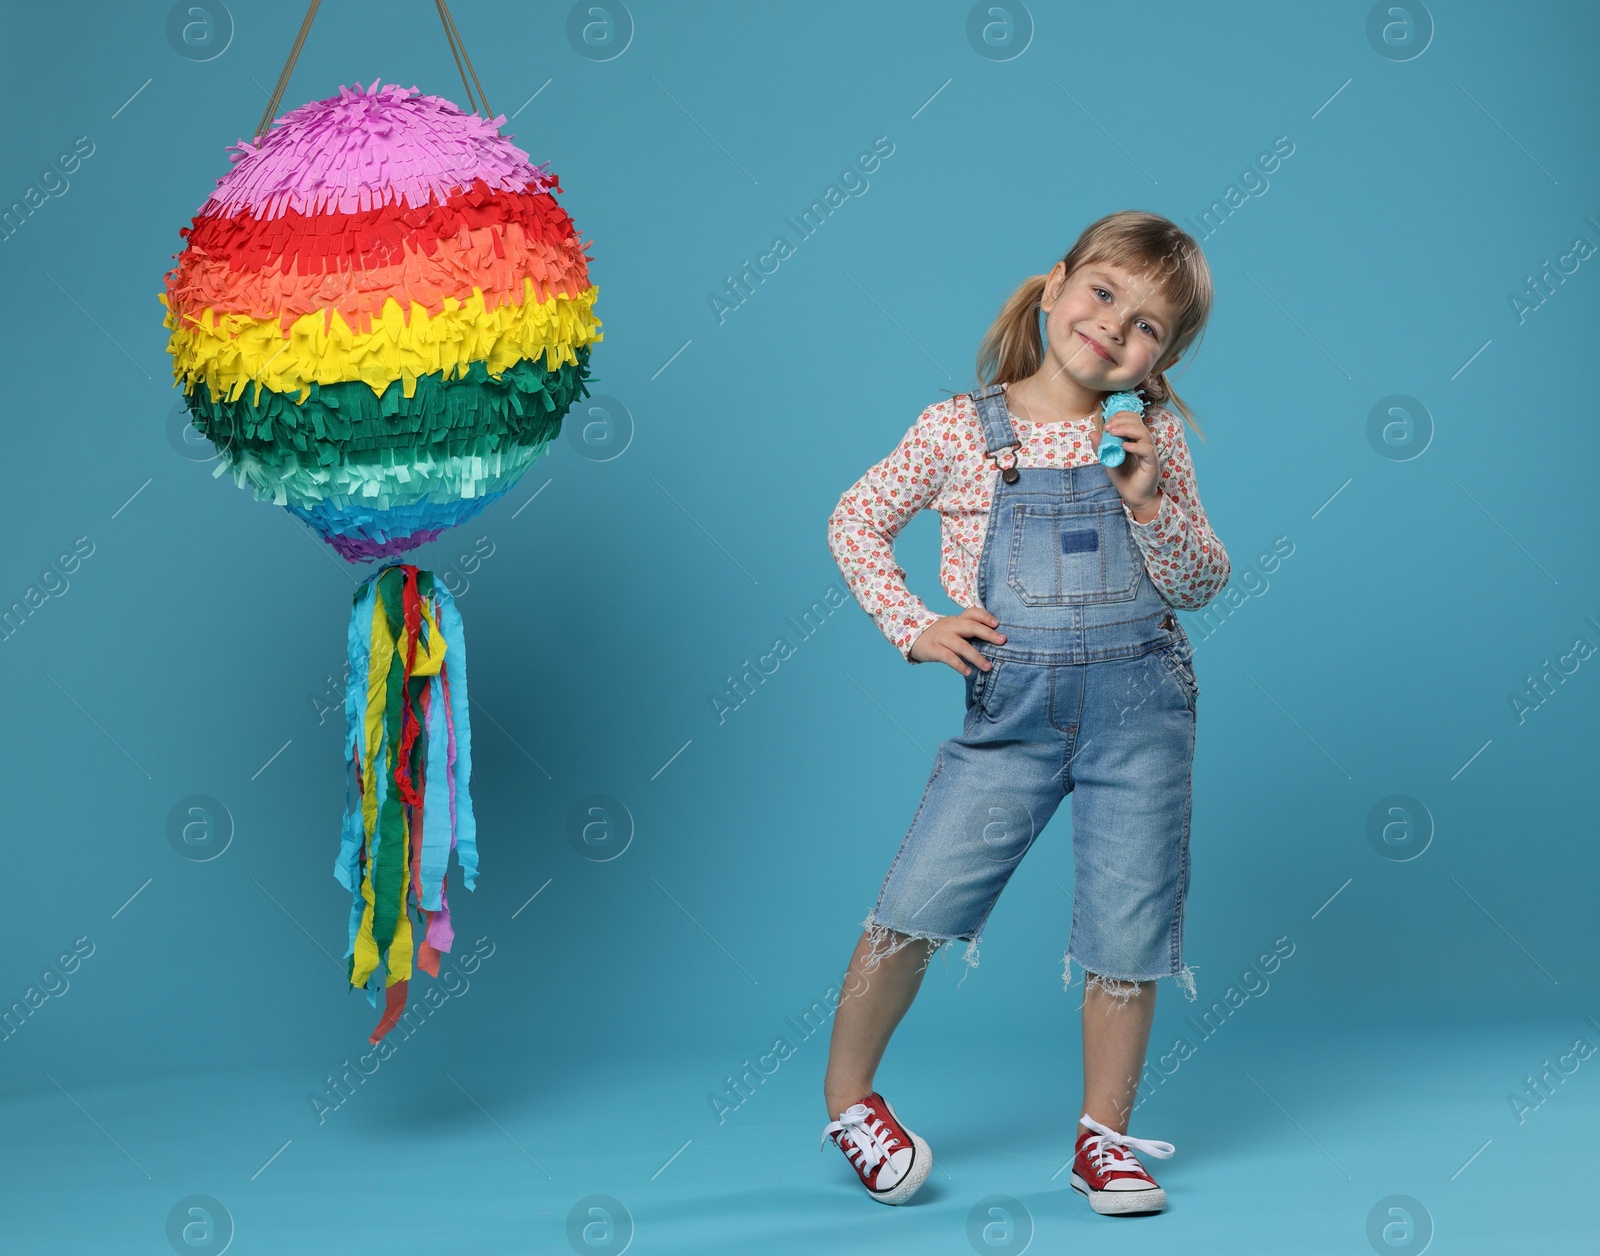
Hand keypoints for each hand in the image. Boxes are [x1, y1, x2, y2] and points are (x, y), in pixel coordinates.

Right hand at [909, 606, 1006, 674]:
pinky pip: (948, 657)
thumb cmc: (941, 635)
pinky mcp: (933, 649)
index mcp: (957, 619)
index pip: (972, 613)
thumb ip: (969, 630)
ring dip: (976, 656)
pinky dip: (959, 665)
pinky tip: (969, 671)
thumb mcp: (953, 628)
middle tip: (1002, 641)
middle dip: (987, 633)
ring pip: (961, 645)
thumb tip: (995, 640)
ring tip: (988, 666)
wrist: (913, 637)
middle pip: (970, 627)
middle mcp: (950, 626)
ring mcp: (941, 637)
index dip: (985, 616)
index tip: (997, 624)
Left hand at [1093, 402, 1160, 519]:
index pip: (1132, 419)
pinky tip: (1125, 447)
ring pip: (1143, 432)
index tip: (1106, 424)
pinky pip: (1147, 449)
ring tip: (1113, 432)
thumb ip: (1101, 447)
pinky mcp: (1152, 462)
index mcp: (1134, 438)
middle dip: (1121, 421)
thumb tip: (1092, 433)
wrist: (1132, 495)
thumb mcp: (1108, 459)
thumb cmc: (1123, 476)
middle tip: (1108, 427)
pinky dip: (1135, 446)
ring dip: (1126, 429)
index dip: (1120, 417)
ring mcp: (1149, 451)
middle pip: (1137, 422)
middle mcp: (1143, 441)